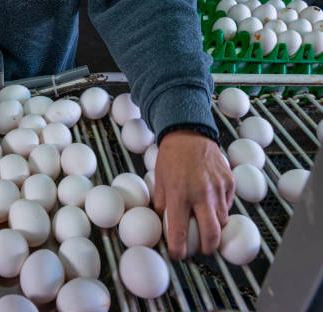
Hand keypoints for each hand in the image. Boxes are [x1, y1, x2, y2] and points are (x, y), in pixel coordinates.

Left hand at [154, 130, 234, 258]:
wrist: (189, 134)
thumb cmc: (171, 158)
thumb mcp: (159, 181)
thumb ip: (163, 205)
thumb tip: (165, 224)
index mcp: (179, 194)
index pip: (179, 232)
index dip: (178, 249)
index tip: (178, 254)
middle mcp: (201, 194)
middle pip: (211, 234)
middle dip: (207, 248)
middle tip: (201, 250)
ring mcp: (218, 188)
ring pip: (222, 220)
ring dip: (214, 227)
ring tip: (205, 225)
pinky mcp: (229, 182)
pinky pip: (228, 204)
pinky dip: (220, 208)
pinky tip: (211, 204)